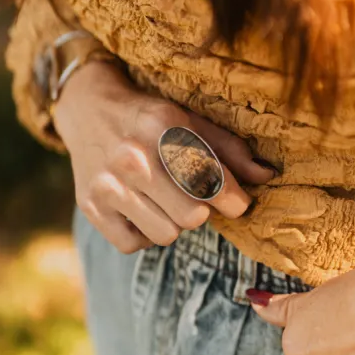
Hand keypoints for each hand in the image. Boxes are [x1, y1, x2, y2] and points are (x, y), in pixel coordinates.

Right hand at [54, 61, 274, 252]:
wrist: (88, 109)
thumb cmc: (148, 119)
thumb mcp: (188, 120)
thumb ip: (228, 149)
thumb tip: (267, 175)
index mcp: (164, 129)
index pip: (214, 183)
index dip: (234, 201)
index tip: (233, 202)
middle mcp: (133, 158)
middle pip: (193, 216)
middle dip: (201, 212)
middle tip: (192, 198)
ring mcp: (108, 184)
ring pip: (165, 235)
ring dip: (172, 224)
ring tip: (165, 203)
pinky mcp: (90, 207)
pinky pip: (133, 244)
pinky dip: (143, 235)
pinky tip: (142, 212)